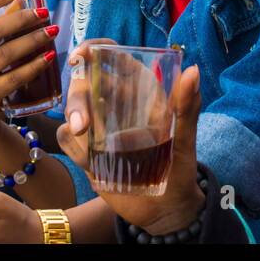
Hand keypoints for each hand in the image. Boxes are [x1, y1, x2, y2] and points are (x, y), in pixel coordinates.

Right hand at [58, 55, 205, 236]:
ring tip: (89, 151)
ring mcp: (99, 125)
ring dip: (74, 123)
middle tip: (83, 125)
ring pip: (72, 109)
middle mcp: (116, 103)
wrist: (166, 210)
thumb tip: (192, 71)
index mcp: (139, 90)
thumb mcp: (185, 138)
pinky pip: (67, 136)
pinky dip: (73, 145)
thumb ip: (186, 106)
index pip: (112, 56)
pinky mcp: (86, 148)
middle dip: (77, 98)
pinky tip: (90, 162)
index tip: (80, 56)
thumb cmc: (181, 169)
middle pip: (84, 82)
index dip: (94, 50)